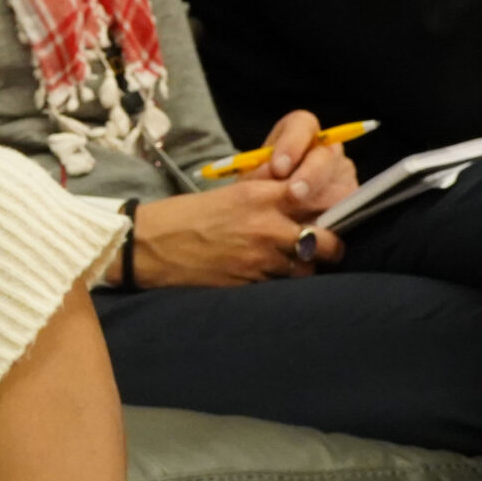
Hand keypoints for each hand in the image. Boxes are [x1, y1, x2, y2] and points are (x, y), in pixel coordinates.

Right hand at [129, 179, 344, 287]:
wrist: (150, 246)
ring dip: (306, 267)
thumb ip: (266, 196)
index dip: (329, 207)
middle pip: (327, 242)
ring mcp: (261, 258)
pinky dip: (283, 282)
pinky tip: (270, 276)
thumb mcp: (229, 195)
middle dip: (331, 247)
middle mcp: (266, 226)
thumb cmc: (186, 216)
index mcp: (258, 196)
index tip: (330, 212)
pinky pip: (284, 285)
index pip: (313, 197)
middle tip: (324, 247)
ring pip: (309, 269)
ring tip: (295, 263)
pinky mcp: (252, 283)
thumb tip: (301, 198)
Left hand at [252, 109, 362, 212]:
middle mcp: (325, 149)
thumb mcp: (251, 181)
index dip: (293, 143)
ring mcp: (341, 174)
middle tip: (294, 193)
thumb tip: (274, 174)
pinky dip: (330, 220)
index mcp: (297, 133)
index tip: (278, 166)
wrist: (263, 216)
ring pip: (341, 183)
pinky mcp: (350, 200)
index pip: (302, 124)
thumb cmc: (255, 190)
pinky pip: (349, 208)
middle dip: (310, 175)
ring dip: (321, 201)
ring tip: (302, 218)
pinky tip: (314, 231)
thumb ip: (260, 175)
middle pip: (327, 155)